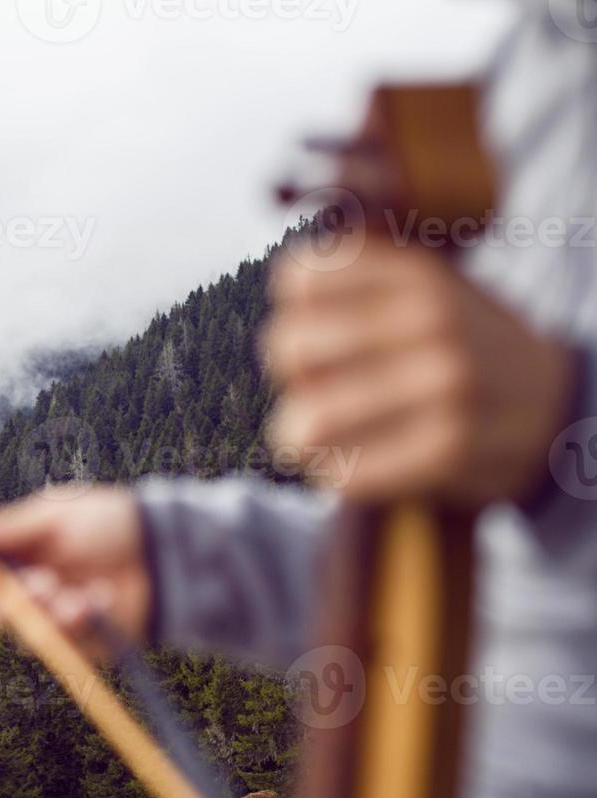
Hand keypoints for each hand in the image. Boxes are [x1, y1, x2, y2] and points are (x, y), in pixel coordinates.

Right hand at [0, 487, 150, 651]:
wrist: (164, 552)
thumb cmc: (109, 522)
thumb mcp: (57, 516)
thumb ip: (7, 527)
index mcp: (6, 553)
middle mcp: (18, 589)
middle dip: (8, 604)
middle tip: (44, 584)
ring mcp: (46, 618)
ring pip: (21, 635)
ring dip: (47, 614)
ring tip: (78, 594)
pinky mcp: (75, 643)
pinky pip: (62, 646)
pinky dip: (79, 623)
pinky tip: (100, 599)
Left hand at [265, 238, 575, 505]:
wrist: (557, 406)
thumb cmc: (465, 349)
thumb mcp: (428, 290)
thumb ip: (359, 284)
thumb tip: (286, 297)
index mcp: (418, 274)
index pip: (301, 278)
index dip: (295, 314)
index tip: (318, 335)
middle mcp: (431, 320)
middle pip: (290, 347)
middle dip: (292, 378)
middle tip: (315, 393)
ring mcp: (444, 385)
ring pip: (310, 421)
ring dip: (300, 437)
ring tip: (318, 439)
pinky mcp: (449, 449)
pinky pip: (345, 473)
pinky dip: (334, 476)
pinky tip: (350, 468)